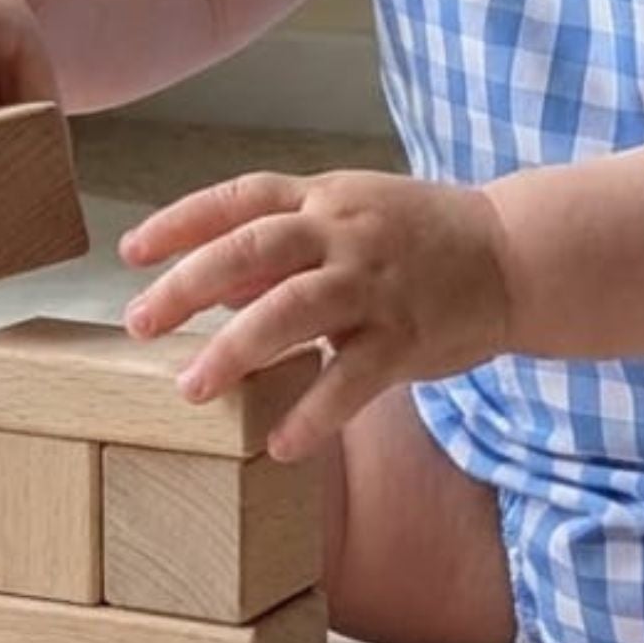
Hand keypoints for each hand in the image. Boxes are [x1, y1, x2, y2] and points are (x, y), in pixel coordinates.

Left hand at [118, 170, 513, 460]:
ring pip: (293, 308)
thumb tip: (208, 283)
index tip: (129, 251)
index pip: (240, 198)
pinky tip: (282, 444)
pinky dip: (315, 412)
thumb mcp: (348, 218)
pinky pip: (353, 378)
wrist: (514, 253)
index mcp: (325, 198)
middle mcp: (344, 232)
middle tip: (140, 323)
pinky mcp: (408, 335)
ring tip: (192, 389)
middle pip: (253, 248)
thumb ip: (282, 246)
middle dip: (188, 285)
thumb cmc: (420, 237)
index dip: (181, 221)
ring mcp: (376, 283)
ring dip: (236, 349)